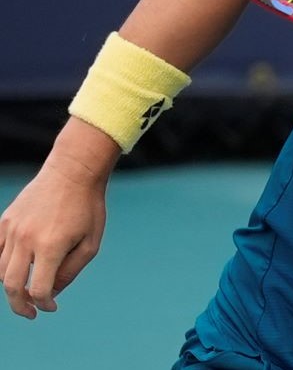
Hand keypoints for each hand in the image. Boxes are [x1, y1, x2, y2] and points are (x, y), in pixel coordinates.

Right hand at [1, 120, 115, 318]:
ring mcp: (12, 229)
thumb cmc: (88, 208)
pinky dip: (2, 266)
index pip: (38, 289)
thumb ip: (71, 271)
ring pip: (2, 270)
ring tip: (27, 290)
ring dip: (12, 285)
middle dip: (20, 305)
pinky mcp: (5, 221)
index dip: (44, 304)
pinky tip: (15, 270)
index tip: (51, 307)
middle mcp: (26, 239)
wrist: (73, 172)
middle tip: (31, 313)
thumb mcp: (91, 242)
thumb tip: (51, 293)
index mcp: (51, 246)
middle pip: (12, 285)